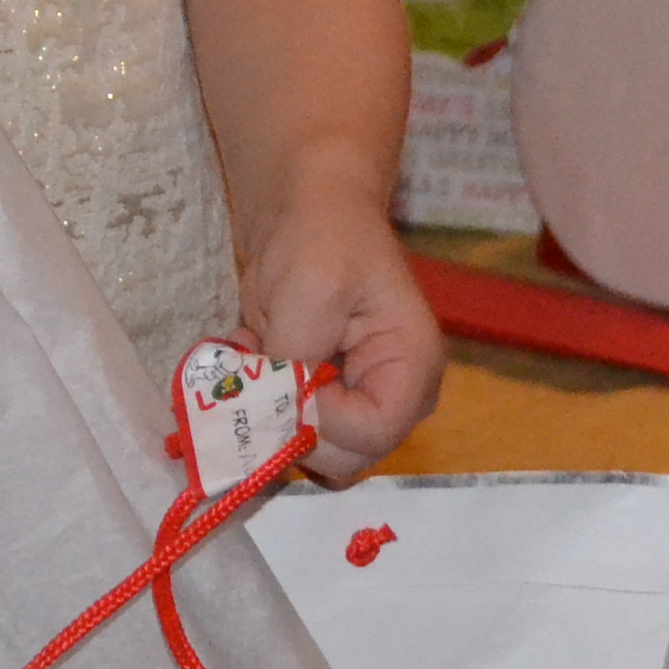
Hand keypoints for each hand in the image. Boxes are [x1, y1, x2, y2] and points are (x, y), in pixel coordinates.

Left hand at [242, 189, 443, 480]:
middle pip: (345, 457)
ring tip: (258, 351)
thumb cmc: (321, 239)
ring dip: (270, 411)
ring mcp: (359, 402)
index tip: (284, 376)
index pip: (371, 434)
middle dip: (290, 420)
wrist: (305, 211)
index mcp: (412, 368)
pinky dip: (261, 404)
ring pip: (312, 452)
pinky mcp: (326, 401)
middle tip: (261, 363)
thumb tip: (268, 419)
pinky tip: (256, 353)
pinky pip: (291, 432)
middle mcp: (395, 398)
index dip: (321, 420)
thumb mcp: (309, 292)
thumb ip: (296, 362)